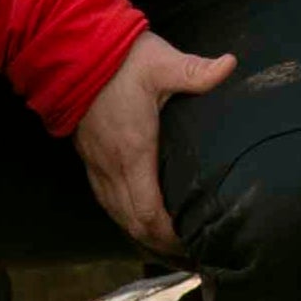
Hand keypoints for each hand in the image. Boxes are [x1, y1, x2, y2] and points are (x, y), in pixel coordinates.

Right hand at [75, 30, 238, 254]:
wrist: (71, 50)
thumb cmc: (120, 59)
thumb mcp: (161, 62)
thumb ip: (195, 71)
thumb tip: (230, 65)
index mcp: (133, 151)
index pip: (148, 211)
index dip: (169, 234)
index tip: (192, 242)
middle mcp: (112, 166)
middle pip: (133, 222)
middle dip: (160, 242)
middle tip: (189, 250)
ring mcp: (97, 164)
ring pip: (117, 215)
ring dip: (141, 232)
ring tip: (168, 241)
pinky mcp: (89, 158)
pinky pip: (106, 199)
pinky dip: (124, 215)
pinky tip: (139, 216)